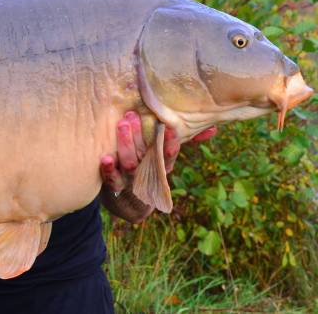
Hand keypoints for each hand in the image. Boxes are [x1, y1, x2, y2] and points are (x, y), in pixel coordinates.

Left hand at [99, 112, 215, 222]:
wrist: (129, 202)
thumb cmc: (148, 168)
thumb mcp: (166, 156)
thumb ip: (187, 140)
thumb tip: (213, 129)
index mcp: (161, 165)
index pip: (169, 156)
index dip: (170, 145)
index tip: (169, 129)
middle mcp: (147, 173)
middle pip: (146, 155)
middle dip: (140, 136)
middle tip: (132, 115)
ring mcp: (130, 180)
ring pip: (129, 163)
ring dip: (125, 145)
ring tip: (121, 125)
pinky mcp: (113, 186)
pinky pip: (111, 179)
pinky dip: (108, 169)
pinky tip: (105, 158)